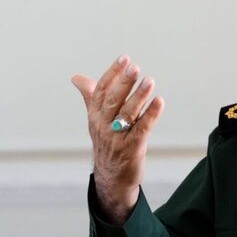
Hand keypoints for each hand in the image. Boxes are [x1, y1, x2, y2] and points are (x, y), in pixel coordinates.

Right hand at [72, 55, 164, 224]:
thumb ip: (91, 97)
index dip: (112, 74)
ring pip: (127, 114)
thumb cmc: (107, 144)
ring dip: (139, 96)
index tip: (124, 58)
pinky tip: (159, 102)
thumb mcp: (97, 120)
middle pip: (113, 101)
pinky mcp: (131, 149)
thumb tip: (77, 77)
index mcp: (95, 116)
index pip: (101, 91)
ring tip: (150, 81)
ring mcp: (116, 139)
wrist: (111, 178)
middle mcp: (103, 126)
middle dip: (124, 83)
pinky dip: (150, 115)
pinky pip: (141, 129)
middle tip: (135, 67)